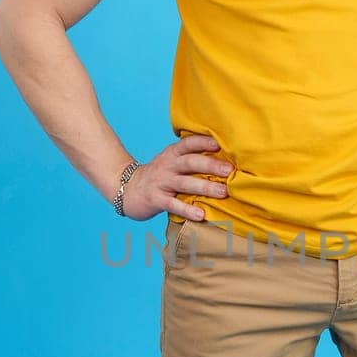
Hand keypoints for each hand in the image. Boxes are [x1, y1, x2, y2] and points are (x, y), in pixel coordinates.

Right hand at [118, 135, 232, 221]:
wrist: (126, 188)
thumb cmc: (159, 176)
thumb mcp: (171, 162)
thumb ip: (191, 159)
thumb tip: (224, 160)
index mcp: (172, 154)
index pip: (188, 143)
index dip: (203, 142)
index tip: (220, 144)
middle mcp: (167, 165)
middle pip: (190, 162)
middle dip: (211, 165)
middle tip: (229, 170)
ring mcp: (161, 182)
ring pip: (185, 183)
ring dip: (205, 187)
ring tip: (223, 192)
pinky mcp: (155, 199)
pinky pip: (173, 204)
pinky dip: (187, 210)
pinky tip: (201, 214)